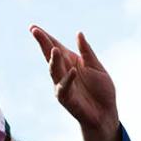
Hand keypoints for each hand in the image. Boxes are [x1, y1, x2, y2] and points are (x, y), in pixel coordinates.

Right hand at [31, 26, 119, 140]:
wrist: (106, 113)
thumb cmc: (101, 89)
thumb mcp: (96, 66)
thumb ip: (86, 51)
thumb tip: (79, 33)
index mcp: (70, 61)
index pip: (55, 46)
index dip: (45, 37)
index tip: (34, 28)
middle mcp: (63, 71)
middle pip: (50, 55)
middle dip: (43, 43)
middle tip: (35, 32)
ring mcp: (62, 84)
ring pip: (54, 70)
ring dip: (54, 60)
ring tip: (54, 49)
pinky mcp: (66, 98)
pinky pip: (64, 87)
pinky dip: (67, 79)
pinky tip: (72, 71)